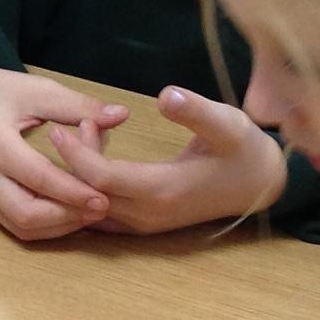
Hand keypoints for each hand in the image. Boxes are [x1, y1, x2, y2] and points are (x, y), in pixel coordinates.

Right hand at [0, 60, 127, 241]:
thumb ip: (78, 106)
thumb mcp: (36, 90)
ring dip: (58, 226)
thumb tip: (121, 115)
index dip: (73, 192)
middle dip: (67, 217)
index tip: (105, 197)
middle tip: (101, 208)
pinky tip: (69, 214)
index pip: (37, 178)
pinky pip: (15, 224)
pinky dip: (45, 226)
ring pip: (21, 227)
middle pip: (26, 215)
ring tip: (90, 213)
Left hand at [45, 85, 286, 234]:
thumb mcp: (227, 123)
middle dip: (74, 160)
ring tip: (87, 131)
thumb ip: (196, 111)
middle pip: (90, 194)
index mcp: (163, 190)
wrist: (260, 185)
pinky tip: (96, 154)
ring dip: (80, 174)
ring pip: (93, 205)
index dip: (77, 155)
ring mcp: (146, 224)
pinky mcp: (145, 224)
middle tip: (74, 122)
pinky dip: (89, 187)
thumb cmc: (243, 151)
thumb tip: (165, 95)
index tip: (60, 127)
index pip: (102, 179)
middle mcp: (148, 215)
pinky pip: (102, 212)